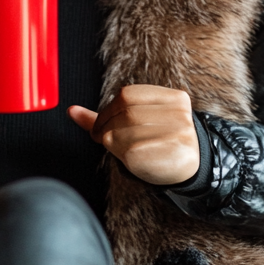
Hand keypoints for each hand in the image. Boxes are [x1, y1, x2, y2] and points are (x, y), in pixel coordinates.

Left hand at [68, 85, 199, 185]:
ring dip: (115, 144)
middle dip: (107, 129)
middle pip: (125, 114)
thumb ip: (105, 117)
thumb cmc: (159, 144)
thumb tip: (71, 111)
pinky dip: (124, 157)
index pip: (127, 95)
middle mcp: (178, 112)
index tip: (101, 127)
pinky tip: (133, 160)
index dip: (107, 111)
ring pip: (125, 132)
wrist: (192, 169)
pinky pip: (133, 151)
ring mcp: (179, 132)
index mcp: (173, 98)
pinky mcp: (174, 152)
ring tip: (123, 150)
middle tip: (107, 141)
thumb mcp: (137, 125)